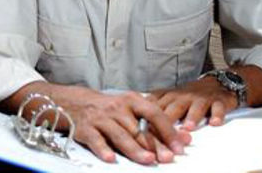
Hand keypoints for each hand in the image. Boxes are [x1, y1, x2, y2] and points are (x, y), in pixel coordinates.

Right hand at [61, 88, 189, 164]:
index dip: (167, 130)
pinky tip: (111, 158)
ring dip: (134, 149)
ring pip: (120, 135)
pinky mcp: (86, 129)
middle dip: (153, 145)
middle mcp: (116, 108)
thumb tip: (185, 139)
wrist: (76, 103)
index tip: (179, 145)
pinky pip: (96, 140)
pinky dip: (103, 149)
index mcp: (131, 100)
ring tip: (147, 160)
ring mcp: (100, 118)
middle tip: (167, 158)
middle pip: (137, 129)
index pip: (153, 113)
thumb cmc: (111, 109)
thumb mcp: (132, 109)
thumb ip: (156, 124)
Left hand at [149, 77, 237, 130]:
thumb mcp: (169, 98)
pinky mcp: (218, 101)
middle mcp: (183, 96)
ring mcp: (201, 99)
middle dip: (168, 121)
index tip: (143, 130)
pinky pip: (218, 108)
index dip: (150, 118)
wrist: (216, 83)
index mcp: (169, 96)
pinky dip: (217, 115)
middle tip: (163, 136)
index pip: (157, 107)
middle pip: (174, 109)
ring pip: (195, 107)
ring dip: (191, 117)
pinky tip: (214, 123)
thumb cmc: (188, 95)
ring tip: (187, 128)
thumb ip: (155, 107)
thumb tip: (136, 121)